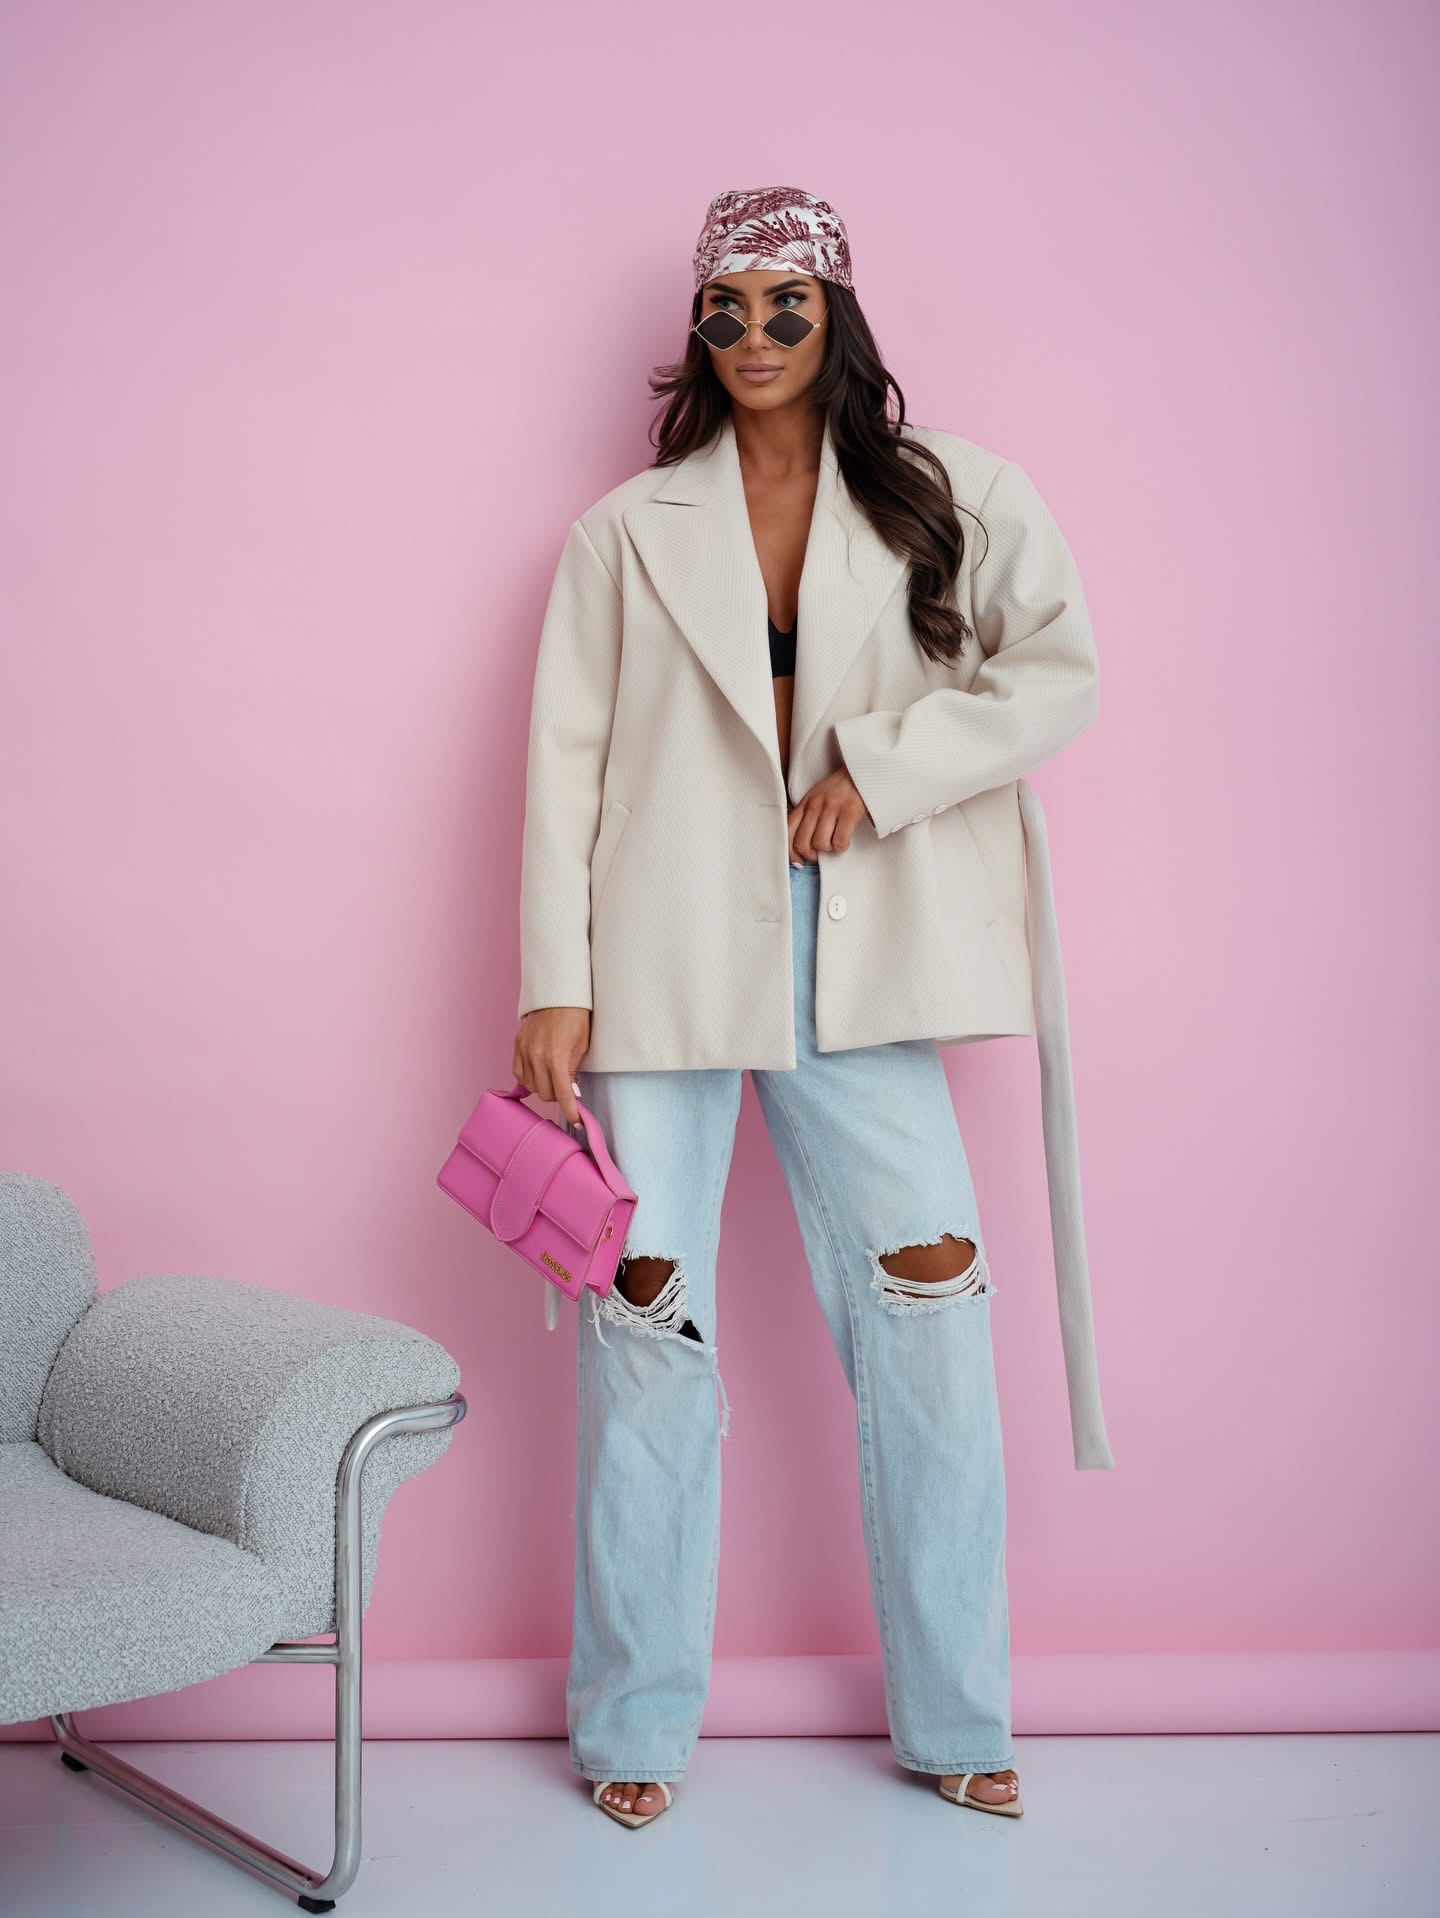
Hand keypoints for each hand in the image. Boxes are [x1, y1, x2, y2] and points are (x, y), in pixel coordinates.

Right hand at [513, 1008, 589, 1126]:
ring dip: (543, 1087)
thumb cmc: (576, 1017)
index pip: (563, 1095)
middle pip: (544, 1094)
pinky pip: (518, 1072)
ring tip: (553, 1078)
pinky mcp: (517, 1044)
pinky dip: (528, 1078)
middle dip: (557, 1097)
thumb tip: (571, 1092)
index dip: (570, 1111)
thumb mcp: (582, 1046)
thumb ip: (574, 1071)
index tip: (576, 1121)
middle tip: (567, 1090)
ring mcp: (524, 1050)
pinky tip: (539, 1074)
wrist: (558, 993)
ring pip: (530, 1086)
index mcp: (557, 1057)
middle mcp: (537, 1056)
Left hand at [787, 767, 868, 863]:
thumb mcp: (817, 798)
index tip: (799, 861)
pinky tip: (844, 841)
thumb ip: (807, 817)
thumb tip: (801, 846)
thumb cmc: (839, 790)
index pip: (788, 831)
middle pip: (802, 842)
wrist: (861, 773)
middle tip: (820, 854)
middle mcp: (815, 805)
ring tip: (834, 843)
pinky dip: (841, 847)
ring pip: (820, 844)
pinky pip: (839, 841)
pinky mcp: (849, 812)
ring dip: (828, 850)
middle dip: (811, 855)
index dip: (791, 852)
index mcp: (805, 803)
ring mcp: (832, 807)